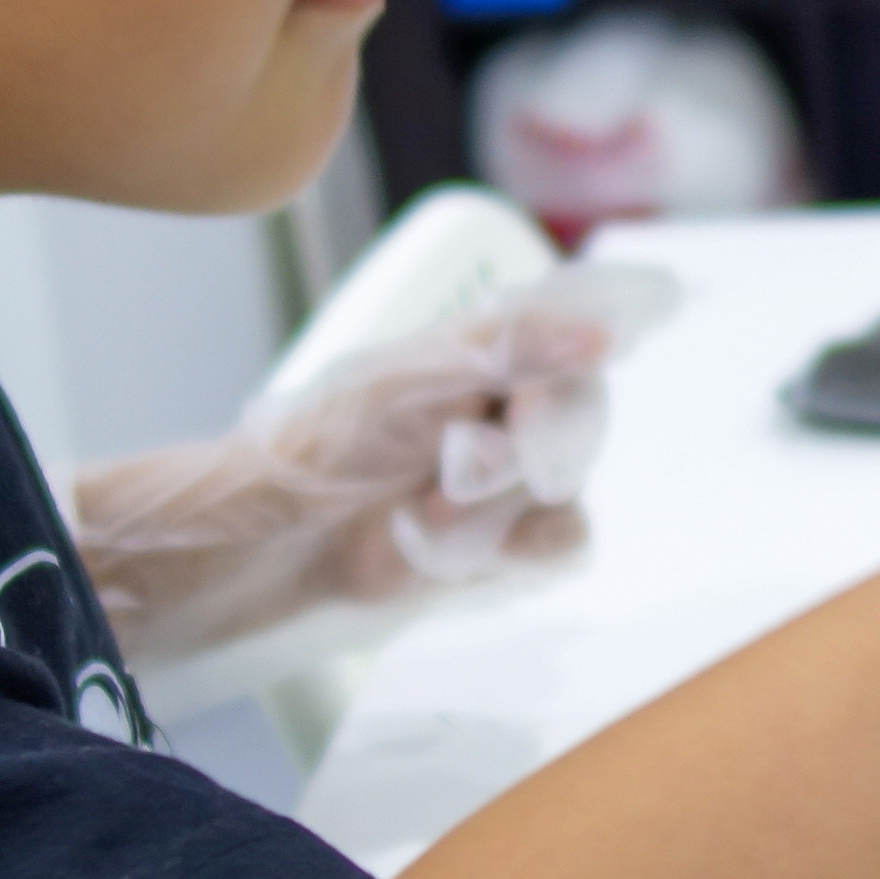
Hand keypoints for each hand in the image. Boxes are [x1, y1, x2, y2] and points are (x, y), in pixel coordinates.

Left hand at [73, 263, 678, 662]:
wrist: (274, 541)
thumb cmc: (325, 445)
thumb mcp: (412, 376)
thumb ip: (511, 344)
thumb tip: (605, 330)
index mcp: (491, 350)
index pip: (579, 340)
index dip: (563, 376)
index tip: (522, 408)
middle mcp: (512, 407)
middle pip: (580, 422)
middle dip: (512, 457)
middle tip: (450, 468)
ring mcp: (514, 478)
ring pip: (570, 488)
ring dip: (495, 510)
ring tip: (424, 514)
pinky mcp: (510, 543)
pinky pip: (564, 543)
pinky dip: (508, 549)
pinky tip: (450, 546)